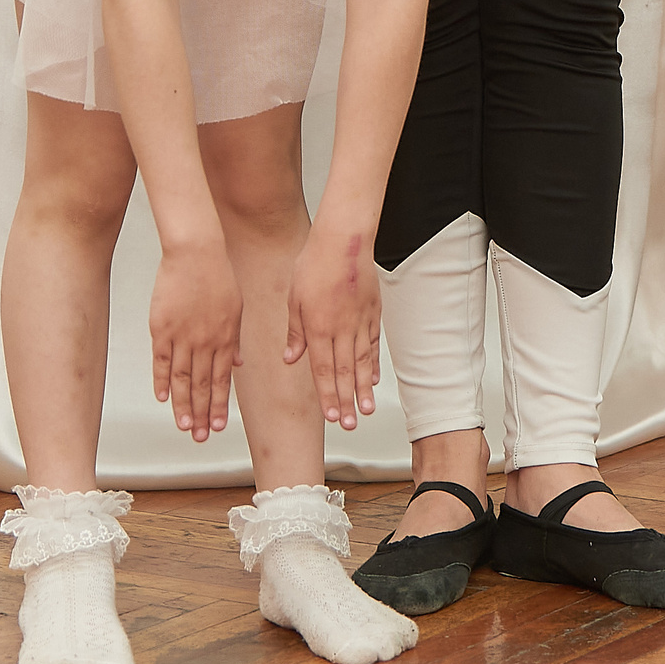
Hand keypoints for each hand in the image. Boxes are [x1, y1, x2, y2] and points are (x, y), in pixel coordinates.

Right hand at [149, 241, 241, 439]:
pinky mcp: (162, 329)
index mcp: (226, 338)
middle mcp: (206, 342)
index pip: (222, 379)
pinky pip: (161, 361)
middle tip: (202, 437)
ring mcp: (183, 337)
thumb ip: (235, 339)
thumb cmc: (218, 275)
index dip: (220, 404)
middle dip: (203, 414)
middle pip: (202, 385)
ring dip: (183, 405)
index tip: (219, 425)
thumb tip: (238, 363)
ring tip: (185, 427)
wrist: (197, 252)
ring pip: (182, 379)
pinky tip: (162, 398)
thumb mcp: (237, 307)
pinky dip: (161, 381)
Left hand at [283, 226, 381, 430]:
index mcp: (318, 327)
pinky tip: (373, 378)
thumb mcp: (294, 298)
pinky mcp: (372, 312)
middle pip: (345, 372)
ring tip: (367, 409)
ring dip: (363, 388)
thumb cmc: (314, 263)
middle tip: (351, 424)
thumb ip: (295, 331)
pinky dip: (373, 363)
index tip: (332, 417)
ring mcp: (360, 321)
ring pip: (362, 362)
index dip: (328, 395)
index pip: (324, 369)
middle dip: (347, 401)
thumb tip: (291, 358)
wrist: (344, 239)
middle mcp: (341, 328)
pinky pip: (372, 343)